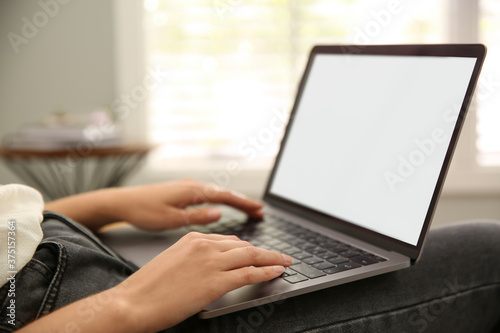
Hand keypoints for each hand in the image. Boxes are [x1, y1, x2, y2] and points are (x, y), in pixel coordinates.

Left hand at [111, 179, 263, 229]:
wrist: (123, 201)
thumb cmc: (144, 211)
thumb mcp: (171, 219)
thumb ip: (197, 216)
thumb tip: (219, 213)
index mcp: (192, 191)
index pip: (225, 197)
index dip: (244, 204)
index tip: (259, 209)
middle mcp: (192, 186)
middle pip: (225, 193)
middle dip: (244, 202)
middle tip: (260, 211)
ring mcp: (187, 187)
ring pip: (217, 193)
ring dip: (234, 201)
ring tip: (248, 209)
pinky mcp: (182, 191)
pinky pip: (208, 194)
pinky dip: (221, 200)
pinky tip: (224, 206)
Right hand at [114, 232, 292, 331]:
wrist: (134, 302)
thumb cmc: (148, 287)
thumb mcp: (173, 261)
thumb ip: (194, 258)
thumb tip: (212, 265)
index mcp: (193, 238)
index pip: (229, 240)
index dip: (246, 247)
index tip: (257, 251)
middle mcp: (204, 245)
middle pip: (243, 245)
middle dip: (264, 250)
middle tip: (279, 254)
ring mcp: (211, 262)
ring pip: (251, 256)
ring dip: (272, 258)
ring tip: (285, 261)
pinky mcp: (216, 281)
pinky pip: (249, 273)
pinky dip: (266, 271)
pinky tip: (277, 270)